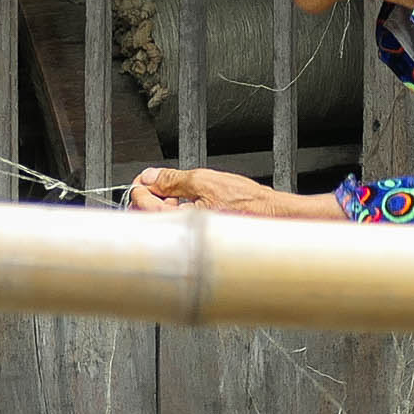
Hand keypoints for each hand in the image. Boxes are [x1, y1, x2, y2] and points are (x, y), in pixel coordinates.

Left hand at [126, 164, 342, 218]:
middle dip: (151, 196)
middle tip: (161, 183)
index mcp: (180, 221)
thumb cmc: (248, 204)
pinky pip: (179, 224)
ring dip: (166, 202)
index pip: (143, 205)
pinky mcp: (200, 236)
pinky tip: (192, 202)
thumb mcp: (206, 180)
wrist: (273, 216)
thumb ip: (173, 179)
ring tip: (183, 192)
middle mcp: (183, 235)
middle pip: (148, 216)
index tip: (144, 179)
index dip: (140, 188)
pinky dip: (179, 211)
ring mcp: (191, 237)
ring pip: (164, 220)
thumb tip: (151, 176)